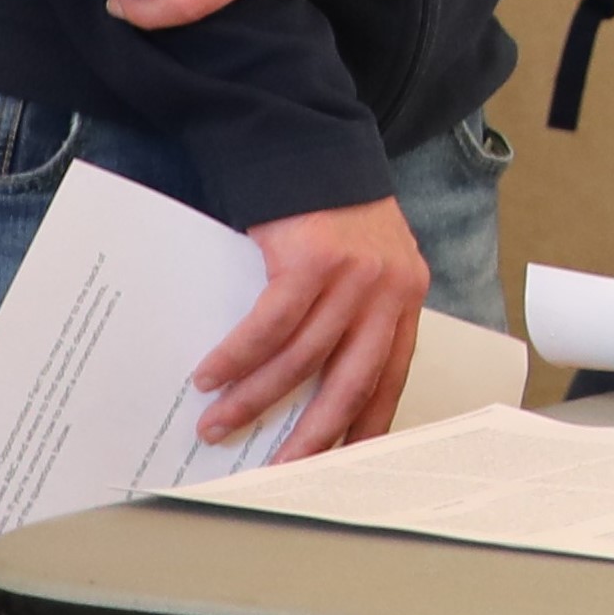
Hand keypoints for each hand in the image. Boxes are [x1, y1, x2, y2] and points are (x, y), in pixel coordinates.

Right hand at [192, 196, 428, 454]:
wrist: (308, 142)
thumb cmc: (327, 210)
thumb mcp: (359, 265)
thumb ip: (347, 316)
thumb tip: (303, 385)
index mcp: (404, 298)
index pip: (391, 378)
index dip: (365, 427)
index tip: (339, 468)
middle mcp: (388, 291)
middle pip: (352, 383)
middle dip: (312, 436)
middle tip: (277, 472)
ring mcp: (354, 275)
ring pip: (302, 360)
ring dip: (254, 400)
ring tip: (217, 426)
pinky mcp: (313, 259)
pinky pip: (270, 325)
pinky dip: (236, 357)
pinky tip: (210, 377)